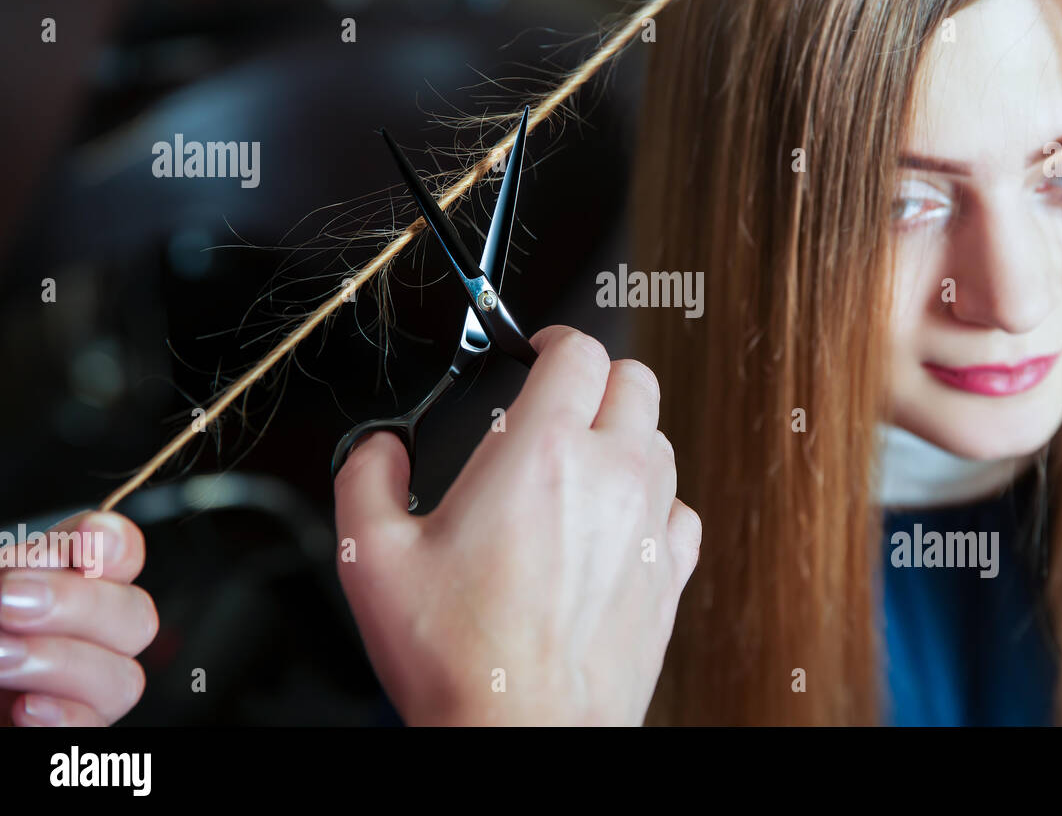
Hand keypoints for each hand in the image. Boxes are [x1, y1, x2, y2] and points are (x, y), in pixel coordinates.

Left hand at [1, 511, 157, 725]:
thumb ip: (14, 570)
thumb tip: (45, 565)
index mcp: (48, 585)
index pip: (116, 554)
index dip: (118, 544)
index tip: (90, 538)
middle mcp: (71, 637)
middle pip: (135, 616)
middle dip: (80, 603)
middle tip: (10, 601)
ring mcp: (70, 694)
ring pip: (123, 677)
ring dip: (61, 661)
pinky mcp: (61, 740)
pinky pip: (94, 732)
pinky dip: (66, 717)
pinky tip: (24, 707)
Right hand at [333, 325, 699, 724]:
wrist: (522, 736)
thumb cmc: (458, 658)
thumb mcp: (372, 557)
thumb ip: (367, 477)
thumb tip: (379, 449)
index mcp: (541, 452)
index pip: (579, 349)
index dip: (554, 339)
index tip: (537, 352)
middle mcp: (610, 475)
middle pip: (634, 381)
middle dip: (596, 378)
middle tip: (560, 401)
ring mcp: (651, 523)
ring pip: (660, 440)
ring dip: (624, 437)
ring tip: (578, 468)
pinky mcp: (672, 573)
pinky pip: (680, 508)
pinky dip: (653, 502)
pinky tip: (614, 528)